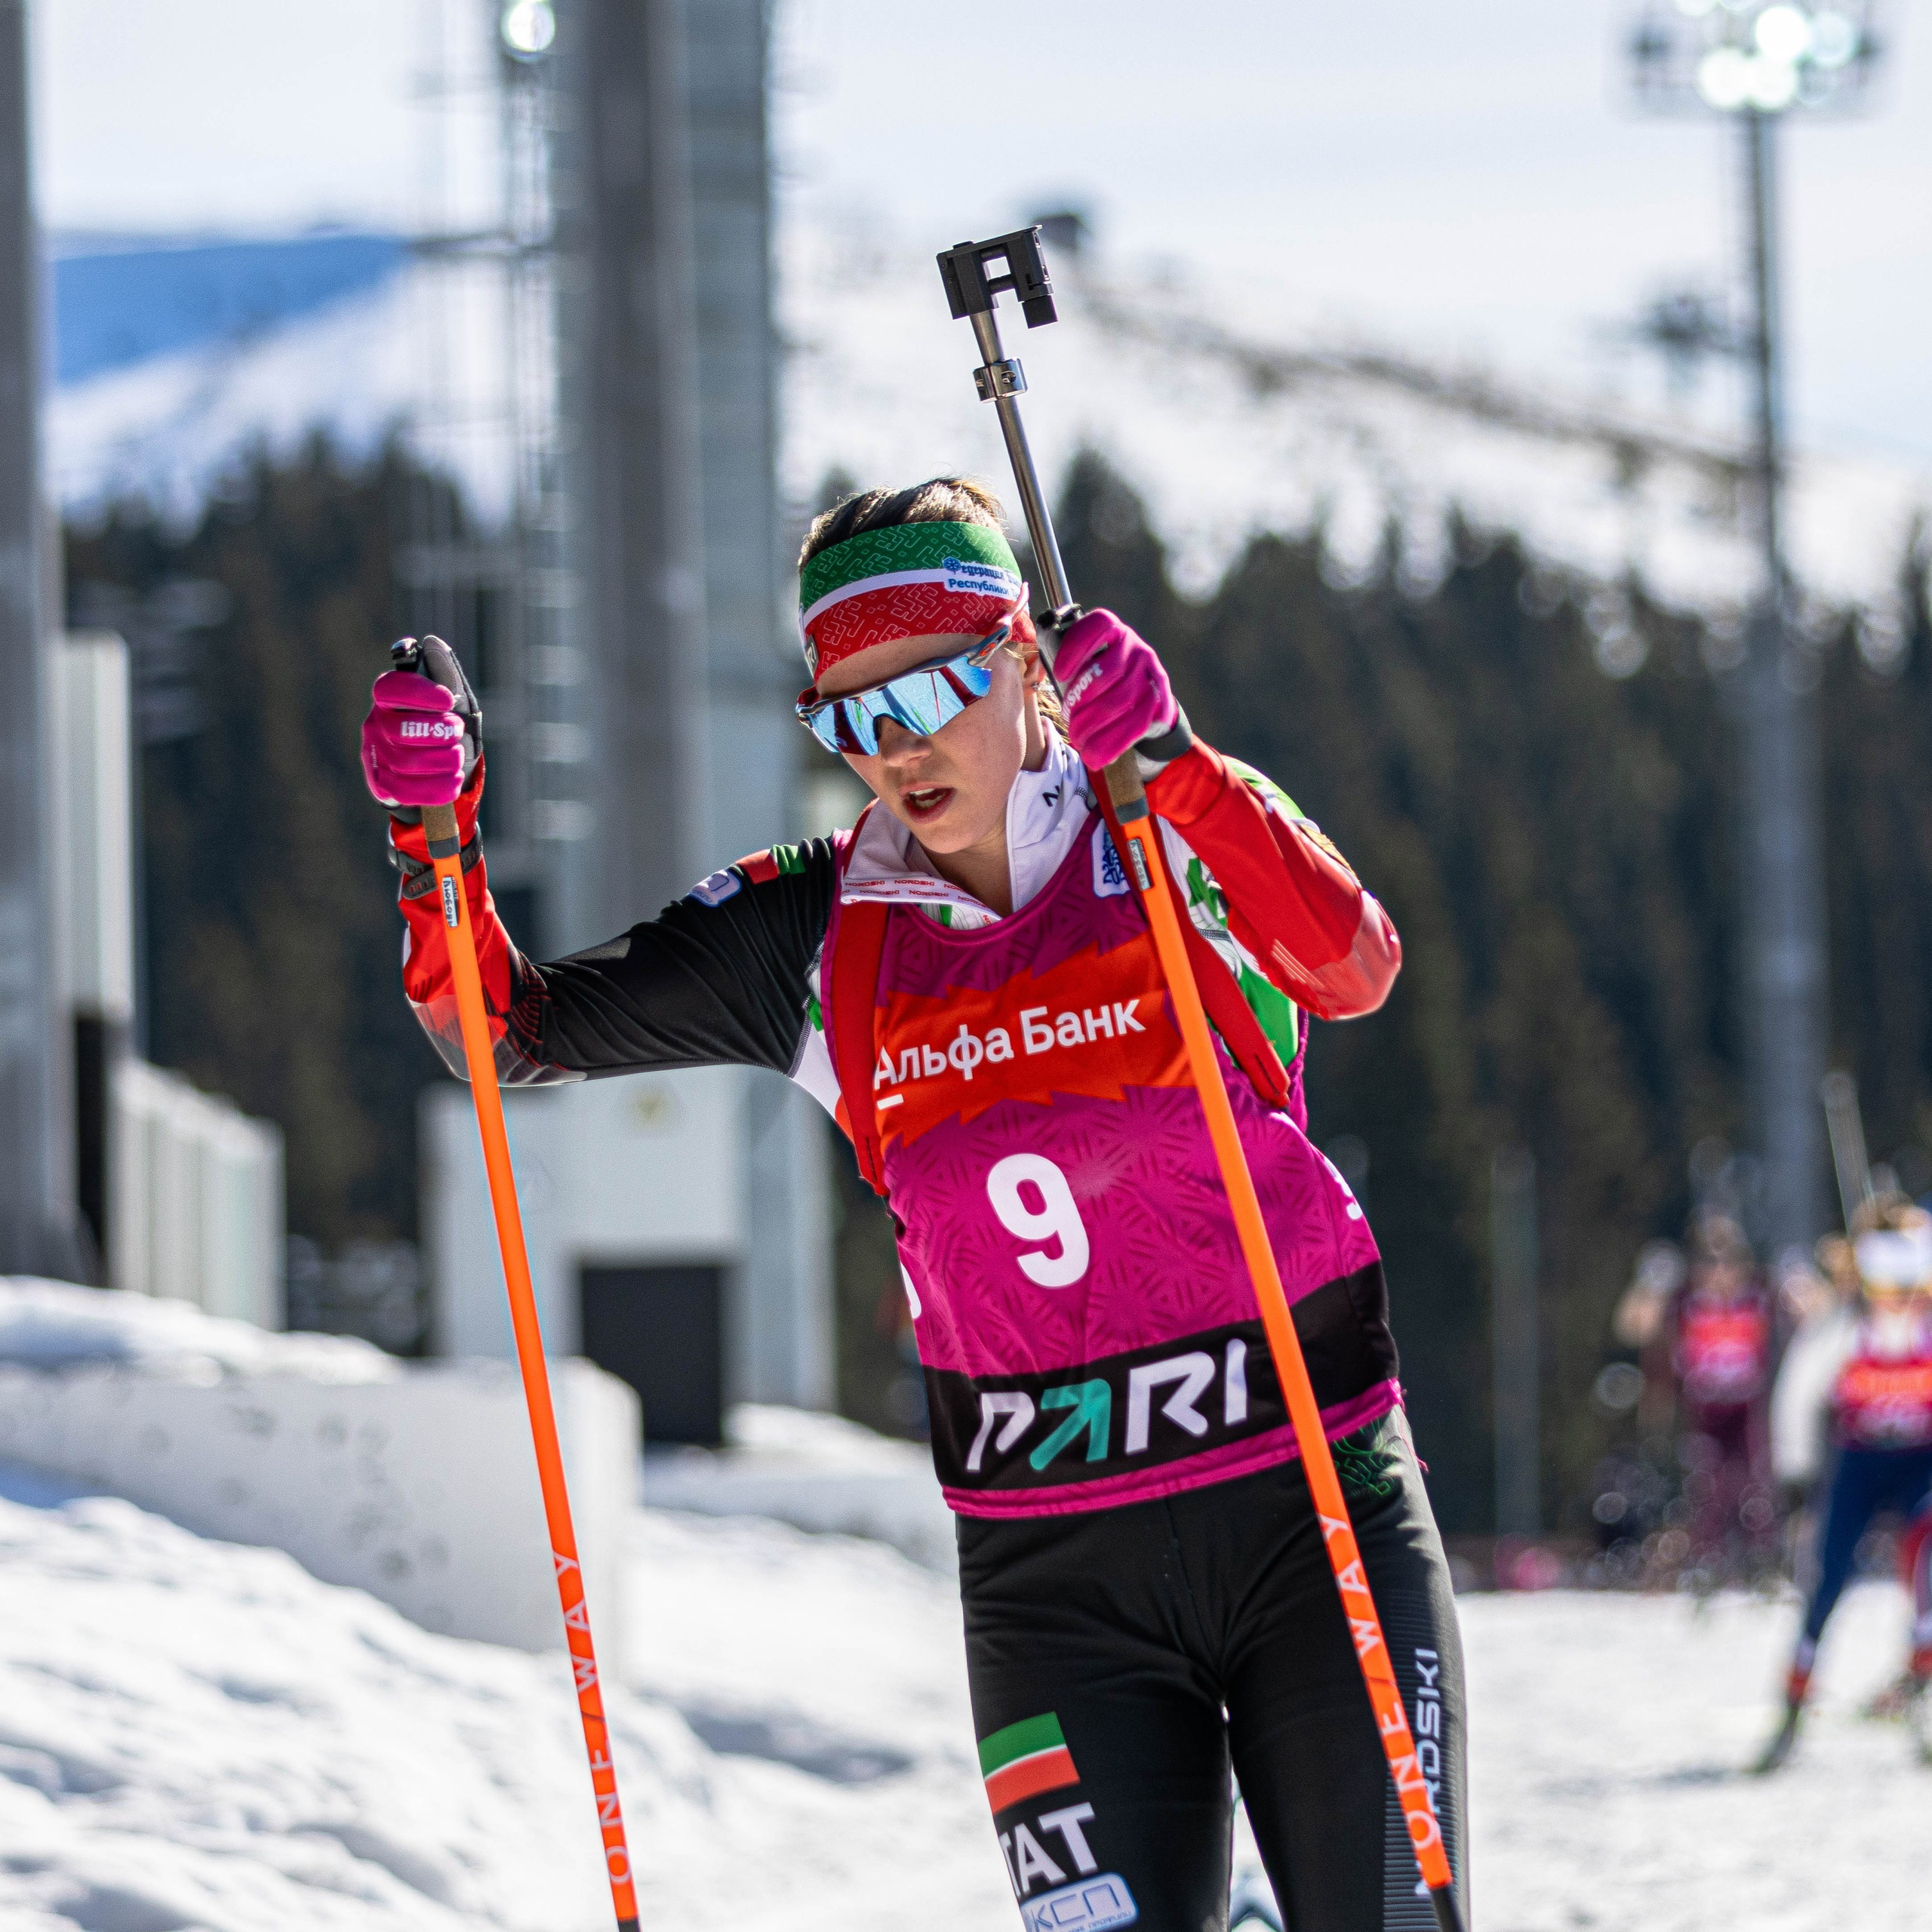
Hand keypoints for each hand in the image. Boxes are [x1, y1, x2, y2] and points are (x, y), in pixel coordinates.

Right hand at [360, 638, 480, 814]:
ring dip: (443, 759)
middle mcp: (375, 725)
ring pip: (405, 763)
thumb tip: (431, 643)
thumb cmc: (446, 726)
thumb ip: (444, 672)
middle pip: (399, 730)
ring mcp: (377, 757)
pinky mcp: (383, 786)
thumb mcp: (454, 698)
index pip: (390, 689)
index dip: (418, 693)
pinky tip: (453, 778)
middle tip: (456, 729)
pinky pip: (407, 792)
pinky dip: (438, 787)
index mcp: (388, 698)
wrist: (444, 769)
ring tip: (457, 755)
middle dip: (438, 731)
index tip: (447, 699)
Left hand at [1052, 609, 1177, 768]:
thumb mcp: (1081, 662)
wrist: (1142, 691)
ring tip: (1078, 741)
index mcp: (1110, 628)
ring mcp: (1150, 671)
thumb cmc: (1098, 676)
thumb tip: (1032, 677)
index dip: (1075, 650)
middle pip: (1107, 672)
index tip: (1058, 675)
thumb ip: (1063, 666)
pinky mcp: (1160, 696)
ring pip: (1122, 700)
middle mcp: (1134, 646)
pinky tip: (1099, 756)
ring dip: (1096, 726)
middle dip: (1082, 702)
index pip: (1096, 628)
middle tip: (1068, 722)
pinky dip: (1116, 742)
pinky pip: (1139, 722)